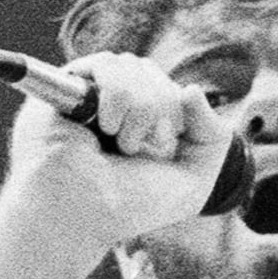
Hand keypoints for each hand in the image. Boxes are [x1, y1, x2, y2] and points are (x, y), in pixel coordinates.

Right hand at [0, 50, 232, 272]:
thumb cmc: (132, 204)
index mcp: (143, 122)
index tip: (165, 151)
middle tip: (140, 150)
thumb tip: (191, 88)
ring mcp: (88, 94)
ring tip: (122, 143)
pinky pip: (107, 63)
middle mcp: (114, 105)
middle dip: (161, 111)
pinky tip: (107, 127)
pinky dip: (119, 96)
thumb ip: (212, 133)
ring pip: (134, 65)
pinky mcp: (64, 88)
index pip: (172, 88)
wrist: (84, 215)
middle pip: (153, 72)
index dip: (178, 113)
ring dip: (141, 108)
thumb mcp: (194, 176)